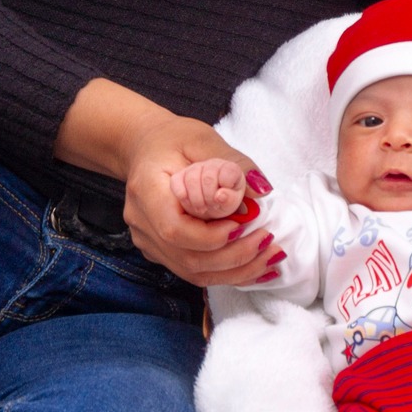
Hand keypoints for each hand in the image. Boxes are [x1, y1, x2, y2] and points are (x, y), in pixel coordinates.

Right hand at [123, 119, 279, 287]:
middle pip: (187, 258)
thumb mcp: (203, 139)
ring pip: (192, 272)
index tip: (245, 226)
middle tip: (269, 242)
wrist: (145, 148)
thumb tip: (261, 189)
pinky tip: (254, 264)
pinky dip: (226, 271)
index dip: (212, 237)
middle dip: (234, 257)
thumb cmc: (172, 140)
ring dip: (235, 270)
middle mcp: (142, 223)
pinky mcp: (161, 251)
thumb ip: (232, 163)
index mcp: (147, 192)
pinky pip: (193, 270)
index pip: (175, 230)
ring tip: (269, 256)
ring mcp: (149, 241)